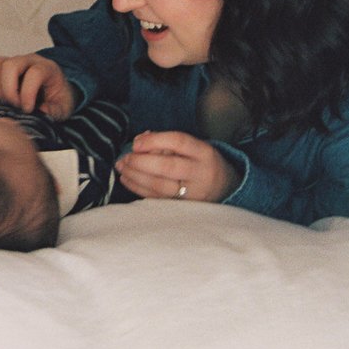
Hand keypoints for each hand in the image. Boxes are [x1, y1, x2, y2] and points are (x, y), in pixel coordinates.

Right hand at [0, 54, 74, 118]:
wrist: (54, 91)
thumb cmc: (58, 98)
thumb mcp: (63, 108)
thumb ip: (54, 111)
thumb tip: (39, 113)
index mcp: (47, 68)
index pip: (34, 73)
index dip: (28, 93)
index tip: (27, 109)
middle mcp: (28, 61)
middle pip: (10, 65)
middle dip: (8, 90)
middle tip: (14, 106)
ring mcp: (12, 63)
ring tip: (3, 102)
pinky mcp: (0, 70)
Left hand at [117, 131, 235, 203]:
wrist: (226, 187)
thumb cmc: (201, 162)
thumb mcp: (194, 147)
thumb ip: (167, 142)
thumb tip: (139, 141)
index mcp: (204, 152)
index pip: (179, 141)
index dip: (154, 140)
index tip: (136, 143)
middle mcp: (200, 173)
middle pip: (168, 166)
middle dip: (141, 162)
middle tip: (125, 158)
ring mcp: (193, 193)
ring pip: (160, 186)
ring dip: (136, 176)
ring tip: (122, 168)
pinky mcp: (184, 207)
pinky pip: (157, 198)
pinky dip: (138, 188)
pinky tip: (127, 180)